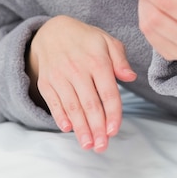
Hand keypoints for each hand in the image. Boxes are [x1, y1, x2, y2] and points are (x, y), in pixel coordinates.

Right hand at [26, 15, 136, 152]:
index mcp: (97, 60)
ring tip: (88, 145)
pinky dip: (60, 116)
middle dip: (97, 128)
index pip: (108, 92)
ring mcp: (60, 75)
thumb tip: (130, 77)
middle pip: (89, 103)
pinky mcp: (46, 82)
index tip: (114, 131)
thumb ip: (120, 59)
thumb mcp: (106, 41)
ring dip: (80, 128)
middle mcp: (77, 68)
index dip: (112, 114)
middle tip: (102, 146)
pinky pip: (54, 102)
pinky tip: (68, 129)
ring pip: (72, 106)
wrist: (52, 31)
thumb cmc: (85, 40)